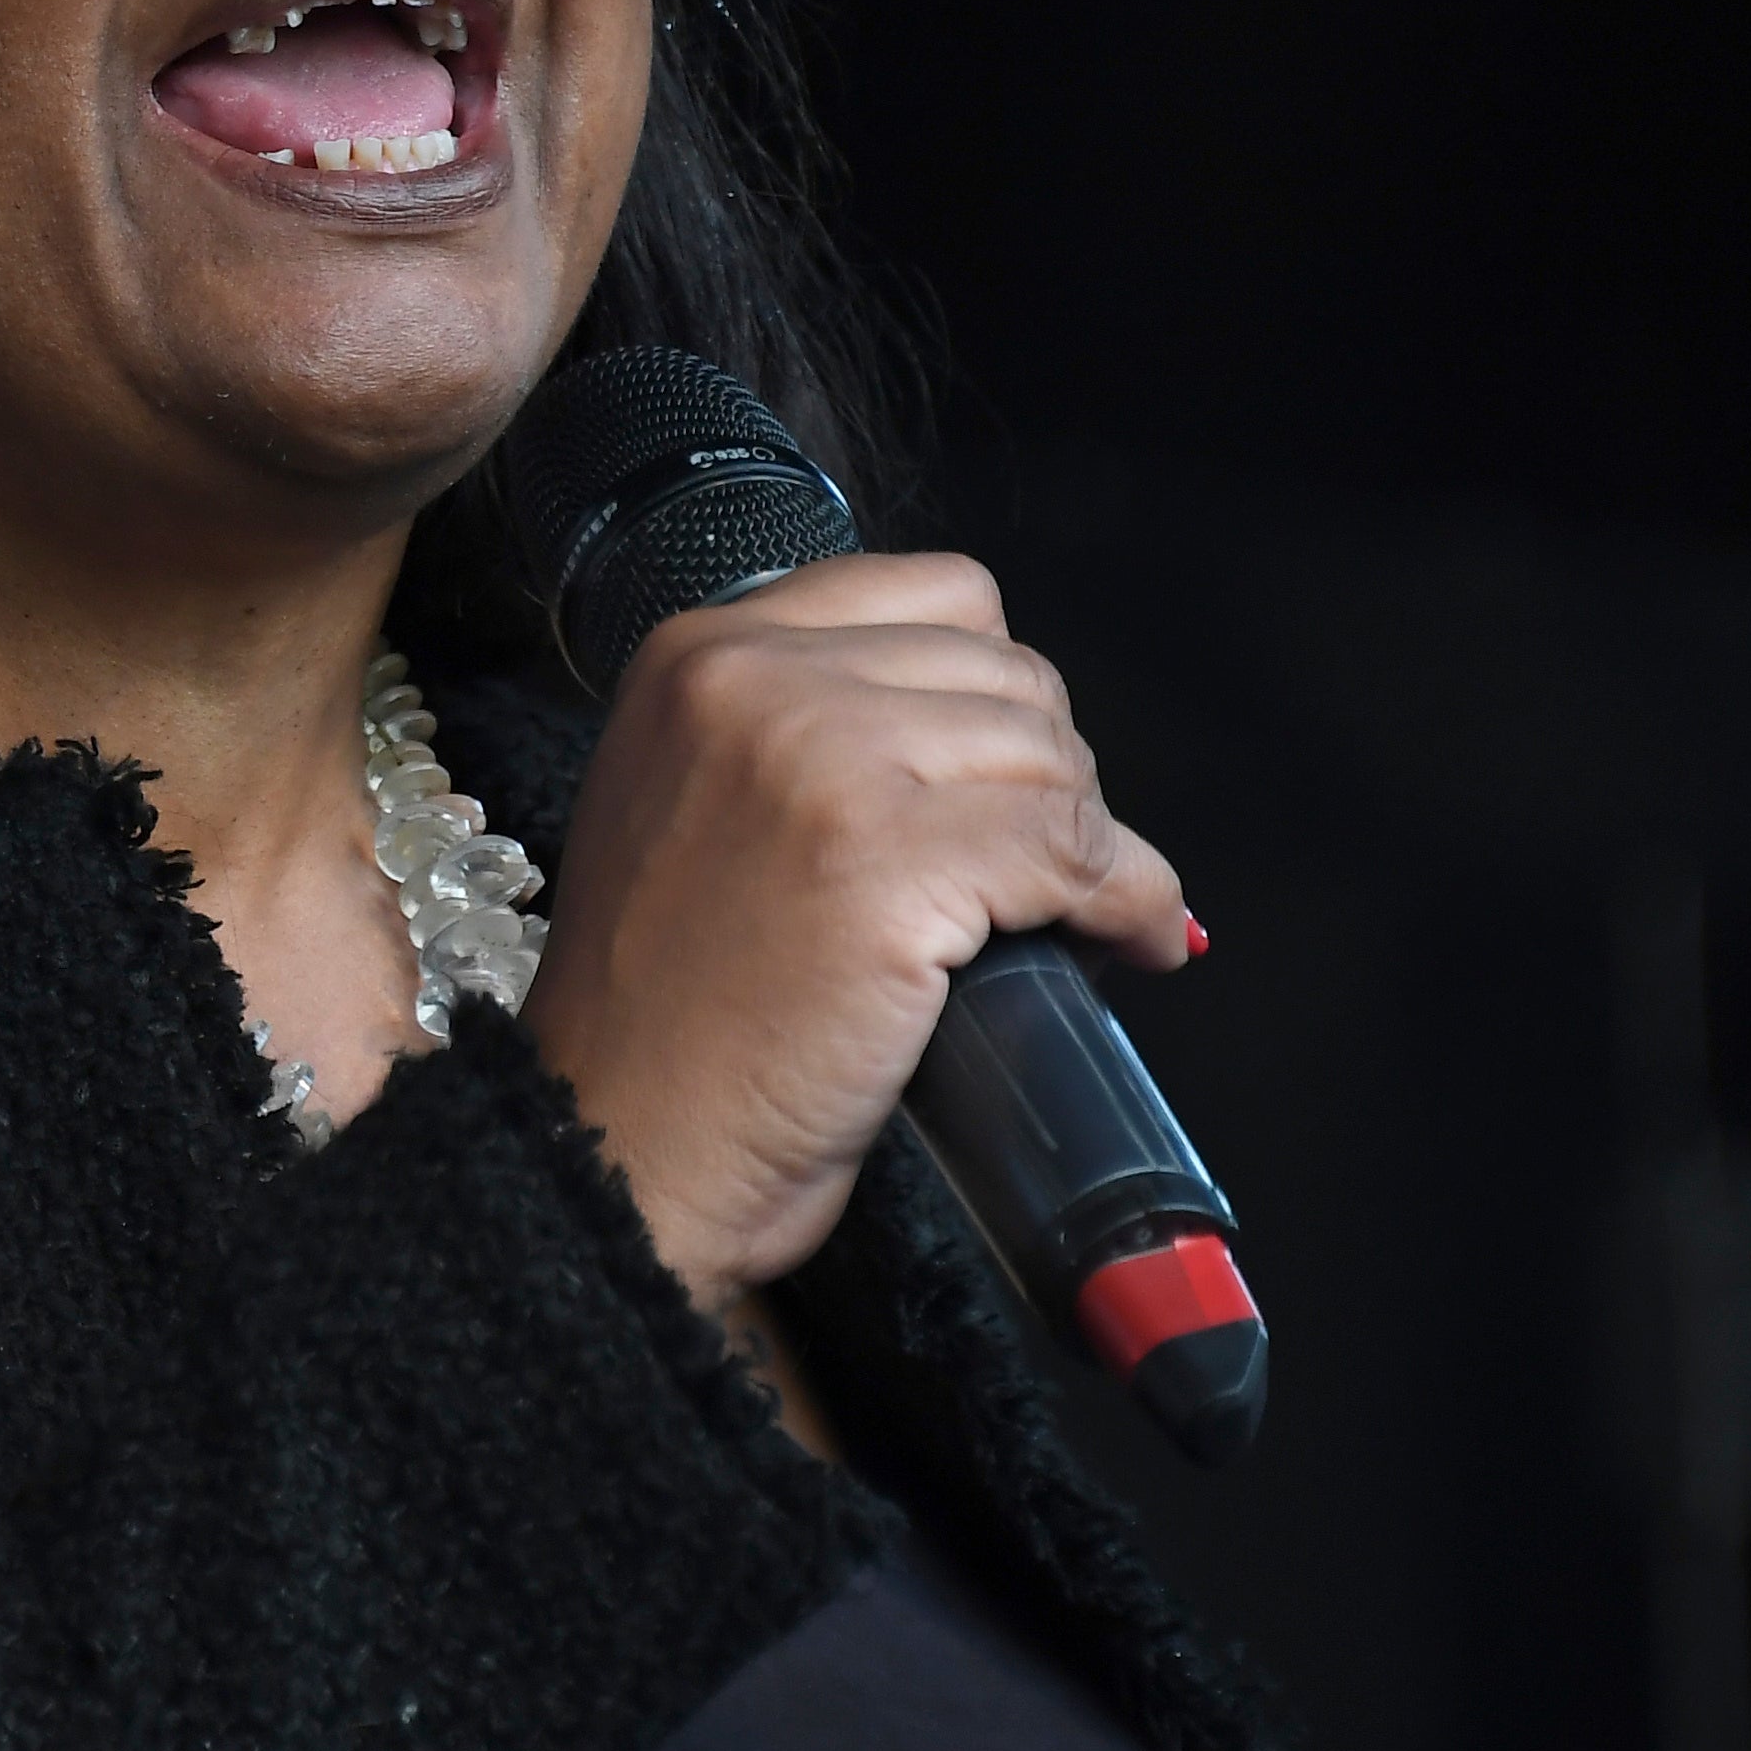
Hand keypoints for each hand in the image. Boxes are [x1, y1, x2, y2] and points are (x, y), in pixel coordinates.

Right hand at [519, 553, 1186, 1304]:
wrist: (618, 1152)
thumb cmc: (661, 1017)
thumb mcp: (691, 804)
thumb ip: (798, 734)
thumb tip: (987, 737)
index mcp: (702, 653)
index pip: (939, 597)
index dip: (998, 696)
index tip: (1005, 781)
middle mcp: (756, 681)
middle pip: (1010, 678)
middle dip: (1050, 778)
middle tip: (1047, 874)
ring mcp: (823, 766)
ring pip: (1053, 763)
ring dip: (1096, 846)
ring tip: (1087, 918)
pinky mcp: (890, 866)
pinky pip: (1081, 856)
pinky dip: (1132, 904)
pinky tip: (1129, 945)